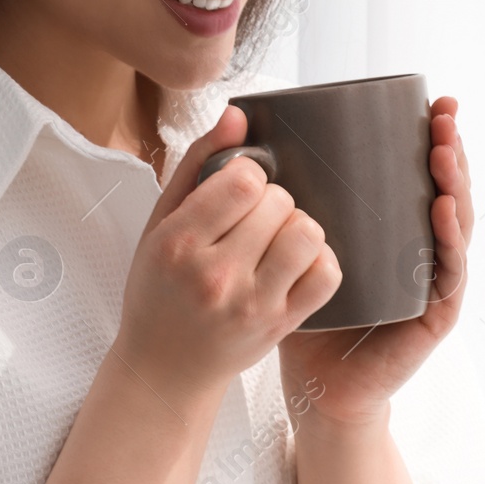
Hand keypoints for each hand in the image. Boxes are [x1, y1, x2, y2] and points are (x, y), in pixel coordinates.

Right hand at [113, 104, 343, 403]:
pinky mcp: (279, 326)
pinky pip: (326, 274)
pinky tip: (296, 261)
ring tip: (277, 238)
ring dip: (297, 227)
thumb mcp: (160, 224)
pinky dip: (319, 259)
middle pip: (279, 202)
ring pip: (306, 233)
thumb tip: (237, 115)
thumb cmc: (158, 292)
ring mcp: (251, 305)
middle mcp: (214, 276)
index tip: (237, 191)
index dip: (248, 176)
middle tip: (253, 219)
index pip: (244, 180)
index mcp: (178, 243)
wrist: (164, 368)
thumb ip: (197, 164)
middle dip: (272, 200)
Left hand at [278, 96, 474, 427]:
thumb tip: (247, 140)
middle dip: (449, 151)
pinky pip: (447, 275)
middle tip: (444, 115)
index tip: (431, 102)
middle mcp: (418, 252)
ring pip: (455, 227)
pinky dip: (449, 242)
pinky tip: (444, 211)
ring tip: (446, 153)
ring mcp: (430, 283)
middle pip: (445, 192)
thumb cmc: (302, 319)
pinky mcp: (432, 317)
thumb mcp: (289, 252)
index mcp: (392, 234)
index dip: (430, 140)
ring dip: (455, 186)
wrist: (316, 390)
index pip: (419, 178)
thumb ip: (279, 207)